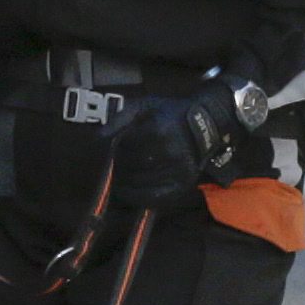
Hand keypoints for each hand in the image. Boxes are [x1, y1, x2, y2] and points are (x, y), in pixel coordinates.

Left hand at [106, 80, 243, 206]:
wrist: (205, 124)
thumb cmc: (168, 114)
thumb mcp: (144, 106)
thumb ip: (119, 119)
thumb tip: (99, 138)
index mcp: (159, 129)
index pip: (124, 146)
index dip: (115, 148)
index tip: (117, 146)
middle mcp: (169, 151)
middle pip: (129, 165)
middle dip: (118, 164)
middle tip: (116, 162)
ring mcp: (177, 170)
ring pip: (137, 182)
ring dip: (123, 180)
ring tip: (121, 174)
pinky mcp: (182, 185)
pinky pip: (151, 198)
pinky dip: (134, 196)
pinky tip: (126, 191)